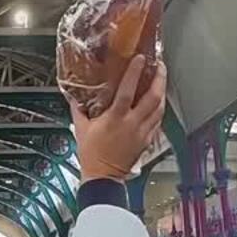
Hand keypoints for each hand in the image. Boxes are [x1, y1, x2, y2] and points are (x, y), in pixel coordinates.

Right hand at [69, 56, 166, 181]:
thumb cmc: (92, 155)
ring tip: (161, 82)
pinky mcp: (146, 141)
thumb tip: (74, 97)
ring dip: (162, 93)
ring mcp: (142, 133)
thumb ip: (79, 110)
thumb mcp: (81, 129)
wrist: (103, 178)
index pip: (128, 91)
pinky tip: (158, 105)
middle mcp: (132, 124)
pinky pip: (158, 122)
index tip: (140, 59)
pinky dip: (159, 110)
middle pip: (153, 97)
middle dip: (160, 79)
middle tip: (161, 67)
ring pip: (159, 109)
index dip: (134, 73)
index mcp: (115, 119)